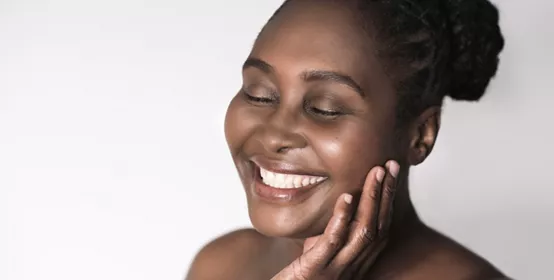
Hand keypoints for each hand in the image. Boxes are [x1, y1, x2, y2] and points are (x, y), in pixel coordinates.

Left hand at [271, 160, 399, 279]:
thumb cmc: (300, 277)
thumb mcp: (320, 251)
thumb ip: (333, 234)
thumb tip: (342, 208)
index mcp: (356, 261)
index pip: (380, 227)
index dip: (388, 199)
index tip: (391, 172)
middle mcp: (352, 267)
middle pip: (378, 227)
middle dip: (387, 194)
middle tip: (392, 165)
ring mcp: (336, 269)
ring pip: (363, 232)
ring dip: (371, 200)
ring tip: (376, 173)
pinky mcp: (315, 270)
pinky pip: (332, 242)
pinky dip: (341, 218)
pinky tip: (346, 198)